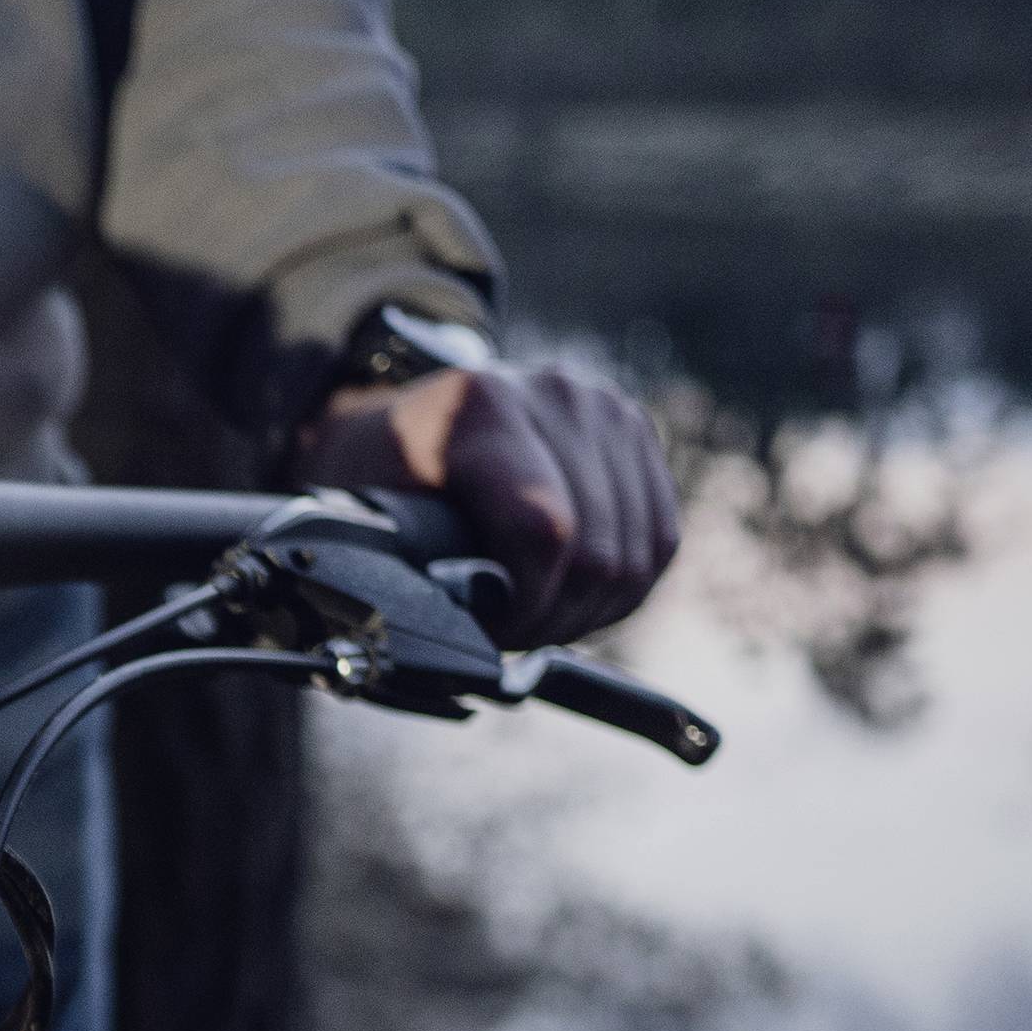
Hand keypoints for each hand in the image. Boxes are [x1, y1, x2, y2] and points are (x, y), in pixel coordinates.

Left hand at [297, 360, 680, 647]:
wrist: (410, 418)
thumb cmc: (380, 474)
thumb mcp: (370, 515)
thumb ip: (416, 563)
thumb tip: (470, 627)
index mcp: (480, 409)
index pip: (544, 530)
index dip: (524, 606)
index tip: (488, 631)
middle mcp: (557, 396)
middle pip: (599, 554)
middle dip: (553, 618)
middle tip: (509, 634)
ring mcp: (607, 409)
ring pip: (638, 555)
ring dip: (589, 610)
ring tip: (536, 617)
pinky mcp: (637, 432)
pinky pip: (661, 539)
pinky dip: (623, 587)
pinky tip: (574, 595)